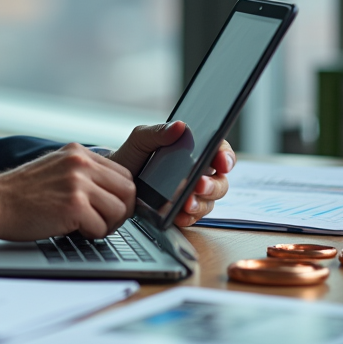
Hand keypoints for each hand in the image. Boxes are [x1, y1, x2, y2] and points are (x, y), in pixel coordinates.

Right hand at [0, 143, 135, 240]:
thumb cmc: (20, 193)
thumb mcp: (55, 168)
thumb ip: (82, 172)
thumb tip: (111, 191)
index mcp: (78, 152)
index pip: (123, 173)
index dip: (121, 196)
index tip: (110, 208)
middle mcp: (80, 163)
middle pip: (128, 190)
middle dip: (121, 212)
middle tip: (103, 222)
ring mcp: (78, 183)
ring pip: (119, 210)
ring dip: (106, 225)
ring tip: (86, 226)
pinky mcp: (73, 206)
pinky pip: (101, 227)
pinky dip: (91, 234)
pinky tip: (73, 230)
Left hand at [109, 122, 235, 226]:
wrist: (116, 179)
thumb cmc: (132, 155)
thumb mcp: (142, 138)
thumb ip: (159, 132)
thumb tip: (179, 126)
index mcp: (194, 151)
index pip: (220, 151)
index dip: (226, 157)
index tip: (222, 162)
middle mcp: (198, 173)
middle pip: (219, 181)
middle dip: (213, 185)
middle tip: (200, 185)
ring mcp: (192, 193)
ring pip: (209, 202)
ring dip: (200, 203)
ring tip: (187, 203)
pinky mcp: (181, 211)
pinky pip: (192, 217)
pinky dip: (186, 217)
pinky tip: (178, 215)